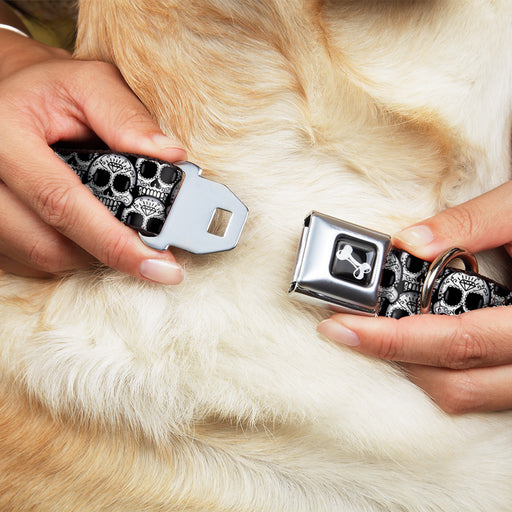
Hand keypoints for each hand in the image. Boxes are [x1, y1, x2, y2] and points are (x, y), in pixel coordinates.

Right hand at [0, 30, 185, 282]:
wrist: (6, 94)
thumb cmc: (49, 89)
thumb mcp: (89, 84)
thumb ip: (128, 117)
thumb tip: (171, 157)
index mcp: (4, 135)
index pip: (61, 203)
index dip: (114, 242)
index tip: (160, 266)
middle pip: (49, 245)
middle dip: (108, 251)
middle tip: (149, 249)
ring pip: (41, 258)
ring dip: (89, 253)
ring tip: (115, 227)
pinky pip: (30, 260)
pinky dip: (68, 251)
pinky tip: (86, 229)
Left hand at [318, 180, 511, 413]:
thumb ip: (471, 223)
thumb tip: (410, 241)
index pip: (457, 341)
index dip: (393, 339)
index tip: (342, 326)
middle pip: (456, 383)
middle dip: (393, 356)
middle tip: (348, 328)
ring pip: (467, 395)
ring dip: (416, 367)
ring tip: (379, 331)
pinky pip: (481, 390)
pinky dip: (442, 369)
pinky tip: (421, 337)